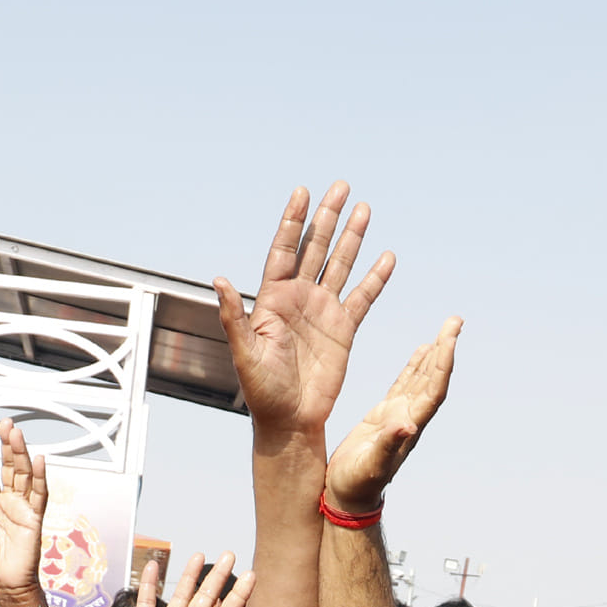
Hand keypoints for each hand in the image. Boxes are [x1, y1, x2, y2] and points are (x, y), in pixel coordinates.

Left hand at [0, 421, 48, 604]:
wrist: (4, 586)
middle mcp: (7, 501)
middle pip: (9, 466)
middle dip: (6, 445)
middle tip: (5, 423)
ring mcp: (22, 508)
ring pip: (24, 475)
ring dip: (21, 454)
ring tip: (17, 434)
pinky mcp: (34, 519)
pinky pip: (39, 495)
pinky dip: (39, 477)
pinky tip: (38, 459)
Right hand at [97, 554, 247, 606]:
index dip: (238, 597)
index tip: (252, 576)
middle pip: (206, 601)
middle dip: (218, 579)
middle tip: (230, 555)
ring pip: (180, 599)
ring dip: (189, 577)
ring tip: (199, 555)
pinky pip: (147, 604)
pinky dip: (150, 585)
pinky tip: (155, 565)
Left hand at [214, 185, 396, 444]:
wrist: (290, 419)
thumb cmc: (261, 391)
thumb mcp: (244, 353)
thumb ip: (234, 317)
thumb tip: (220, 281)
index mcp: (273, 299)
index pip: (285, 250)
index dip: (293, 221)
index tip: (302, 192)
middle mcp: (299, 298)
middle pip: (315, 248)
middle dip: (328, 217)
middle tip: (341, 186)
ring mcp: (323, 311)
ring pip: (340, 265)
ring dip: (352, 237)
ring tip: (364, 209)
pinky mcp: (343, 329)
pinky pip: (363, 297)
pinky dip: (375, 278)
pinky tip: (387, 257)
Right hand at [326, 321, 462, 518]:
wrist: (348, 497)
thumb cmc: (357, 485)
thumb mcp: (370, 465)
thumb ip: (387, 444)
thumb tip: (407, 425)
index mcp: (409, 427)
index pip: (433, 390)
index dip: (443, 364)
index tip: (451, 337)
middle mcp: (410, 419)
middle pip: (434, 378)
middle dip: (445, 349)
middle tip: (456, 320)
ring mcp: (399, 416)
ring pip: (422, 378)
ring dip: (435, 353)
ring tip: (447, 328)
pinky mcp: (385, 416)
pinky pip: (405, 385)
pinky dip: (415, 366)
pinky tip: (423, 350)